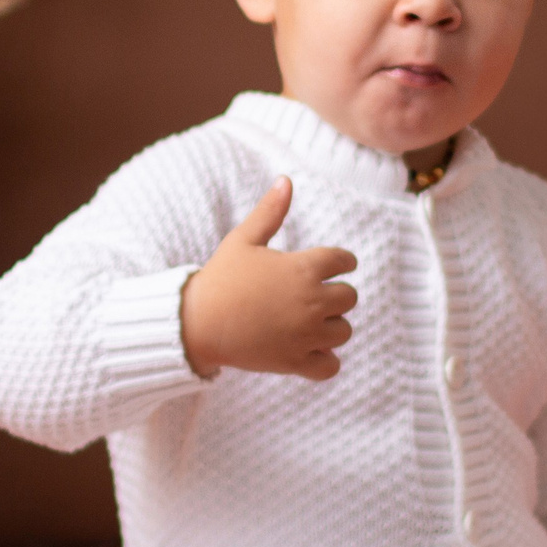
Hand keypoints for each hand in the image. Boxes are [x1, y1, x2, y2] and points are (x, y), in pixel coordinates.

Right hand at [181, 178, 356, 380]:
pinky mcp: (295, 361)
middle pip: (349, 298)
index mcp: (304, 267)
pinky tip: (309, 350)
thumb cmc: (220, 278)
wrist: (197, 322)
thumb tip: (286, 180)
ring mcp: (306, 334)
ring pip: (343, 331)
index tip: (333, 267)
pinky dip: (325, 360)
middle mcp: (312, 300)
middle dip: (335, 296)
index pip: (345, 261)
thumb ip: (270, 212)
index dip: (340, 262)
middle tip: (312, 297)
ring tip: (309, 324)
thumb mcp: (243, 240)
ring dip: (332, 327)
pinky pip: (330, 366)